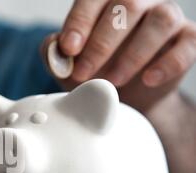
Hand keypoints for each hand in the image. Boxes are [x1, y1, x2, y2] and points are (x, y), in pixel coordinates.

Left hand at [42, 0, 195, 110]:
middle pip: (128, 5)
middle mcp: (141, 2)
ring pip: (160, 21)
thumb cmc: (93, 73)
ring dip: (132, 54)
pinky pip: (188, 45)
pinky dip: (168, 63)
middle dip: (101, 43)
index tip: (69, 49)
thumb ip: (54, 52)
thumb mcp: (67, 65)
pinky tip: (148, 80)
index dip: (81, 21)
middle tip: (83, 74)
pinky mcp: (188, 41)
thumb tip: (55, 47)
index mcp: (108, 1)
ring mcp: (167, 18)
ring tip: (112, 81)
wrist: (124, 100)